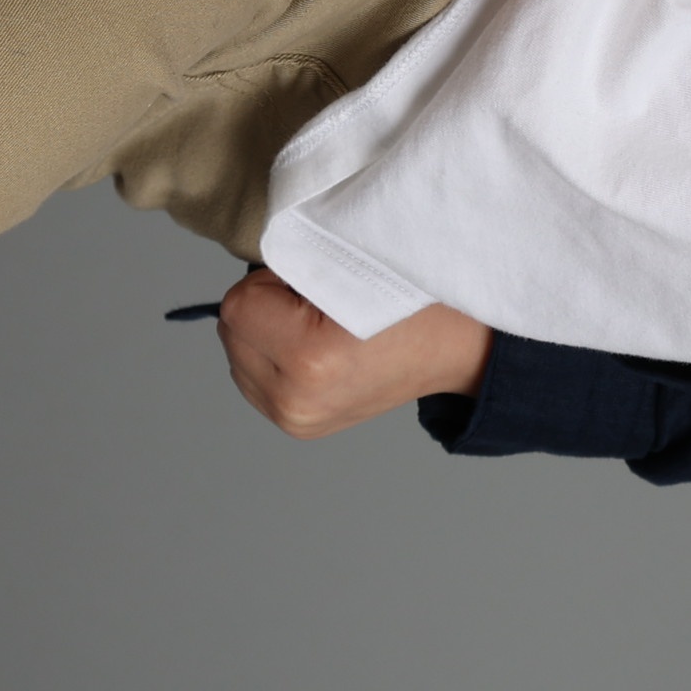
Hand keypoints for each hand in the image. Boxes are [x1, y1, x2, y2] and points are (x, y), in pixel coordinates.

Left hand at [215, 265, 493, 438]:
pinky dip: (274, 357)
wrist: (459, 349)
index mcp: (310, 360)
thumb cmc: (417, 301)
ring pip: (237, 354)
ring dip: (266, 334)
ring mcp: (296, 420)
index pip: (238, 304)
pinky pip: (252, 378)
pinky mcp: (298, 427)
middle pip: (231, 332)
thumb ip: (294, 263)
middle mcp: (296, 400)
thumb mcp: (356, 263)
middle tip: (322, 304)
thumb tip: (253, 272)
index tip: (317, 283)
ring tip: (321, 329)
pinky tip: (316, 352)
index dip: (274, 281)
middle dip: (266, 308)